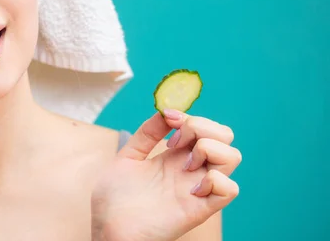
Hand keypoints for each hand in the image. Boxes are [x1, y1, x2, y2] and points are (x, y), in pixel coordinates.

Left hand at [91, 110, 241, 240]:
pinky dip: (216, 180)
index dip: (190, 116)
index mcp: (174, 157)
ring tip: (185, 162)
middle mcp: (189, 170)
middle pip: (224, 137)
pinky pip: (229, 190)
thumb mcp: (127, 157)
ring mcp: (195, 187)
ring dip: (210, 149)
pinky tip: (191, 185)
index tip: (168, 119)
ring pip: (233, 156)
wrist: (107, 229)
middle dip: (203, 126)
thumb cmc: (114, 199)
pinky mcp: (198, 208)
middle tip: (175, 141)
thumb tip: (165, 111)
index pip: (203, 127)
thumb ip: (146, 134)